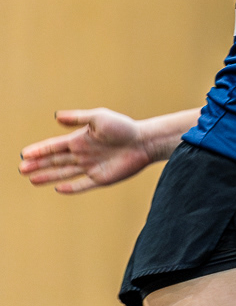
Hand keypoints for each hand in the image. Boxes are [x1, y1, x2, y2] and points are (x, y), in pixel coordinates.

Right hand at [19, 108, 152, 193]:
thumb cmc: (123, 127)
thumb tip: (57, 116)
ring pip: (64, 173)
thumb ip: (78, 118)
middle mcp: (83, 153)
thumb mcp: (99, 117)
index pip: (54, 146)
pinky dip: (70, 188)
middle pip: (55, 160)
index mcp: (80, 139)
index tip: (24, 154)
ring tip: (32, 179)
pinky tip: (58, 189)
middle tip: (21, 169)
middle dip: (38, 164)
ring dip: (48, 176)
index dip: (39, 150)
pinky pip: (82, 185)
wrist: (144, 141)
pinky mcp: (101, 178)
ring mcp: (91, 167)